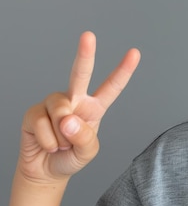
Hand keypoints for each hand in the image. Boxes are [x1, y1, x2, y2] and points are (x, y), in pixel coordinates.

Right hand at [16, 31, 139, 183]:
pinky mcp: (34, 112)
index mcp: (95, 106)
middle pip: (80, 74)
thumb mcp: (88, 152)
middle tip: (88, 35)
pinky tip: (46, 143)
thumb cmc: (71, 156)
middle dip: (84, 54)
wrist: (45, 170)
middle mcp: (75, 99)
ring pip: (60, 112)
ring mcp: (53, 103)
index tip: (134, 53)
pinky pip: (43, 125)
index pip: (112, 87)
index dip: (124, 70)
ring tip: (60, 142)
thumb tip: (67, 119)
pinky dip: (47, 141)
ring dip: (61, 136)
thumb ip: (84, 137)